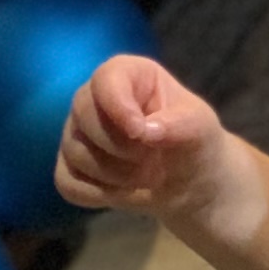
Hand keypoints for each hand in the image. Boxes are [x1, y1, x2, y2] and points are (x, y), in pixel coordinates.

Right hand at [55, 54, 228, 218]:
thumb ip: (179, 124)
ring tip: (145, 176)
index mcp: (127, 74)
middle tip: (152, 160)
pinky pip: (69, 183)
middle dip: (122, 148)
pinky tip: (123, 191)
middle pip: (84, 116)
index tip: (140, 132)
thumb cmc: (192, 142)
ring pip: (76, 154)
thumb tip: (146, 131)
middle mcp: (93, 98)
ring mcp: (76, 134)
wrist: (187, 183)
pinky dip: (99, 195)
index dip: (119, 106)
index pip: (106, 79)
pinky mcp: (68, 168)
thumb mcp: (200, 129)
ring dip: (116, 175)